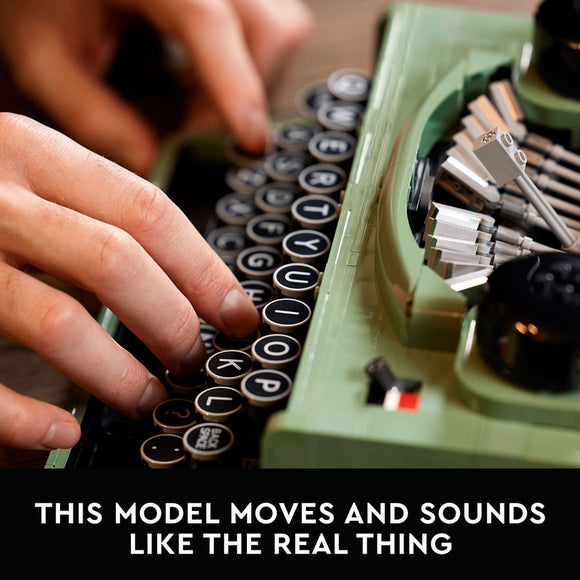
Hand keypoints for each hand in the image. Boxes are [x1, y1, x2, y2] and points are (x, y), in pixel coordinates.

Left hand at [0, 0, 313, 174]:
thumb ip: (90, 114)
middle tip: (195, 128)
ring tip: (196, 100)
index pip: (207, 19)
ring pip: (280, 32)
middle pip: (267, 30)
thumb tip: (150, 162)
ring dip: (251, 81)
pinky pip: (273, 29)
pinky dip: (249, 66)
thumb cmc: (38, 1)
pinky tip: (201, 77)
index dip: (234, 85)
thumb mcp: (44, 57)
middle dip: (244, 95)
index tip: (249, 140)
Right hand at [0, 113, 259, 449]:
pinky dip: (23, 418)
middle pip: (114, 260)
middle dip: (171, 322)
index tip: (238, 315)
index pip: (148, 211)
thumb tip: (193, 280)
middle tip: (193, 360)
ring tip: (149, 398)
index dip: (205, 270)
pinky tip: (65, 433)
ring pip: (55, 319)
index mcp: (31, 151)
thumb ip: (96, 212)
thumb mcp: (32, 177)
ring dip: (117, 374)